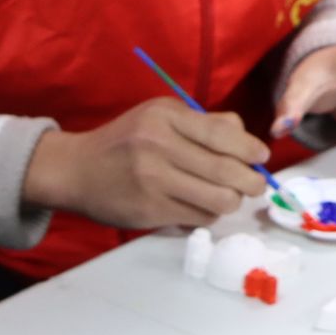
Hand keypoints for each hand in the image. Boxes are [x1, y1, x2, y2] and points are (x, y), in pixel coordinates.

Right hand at [22, 97, 270, 229]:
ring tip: (226, 198)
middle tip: (253, 185)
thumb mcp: (158, 117)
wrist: (74, 170)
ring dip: (231, 202)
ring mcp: (153, 181)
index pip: (223, 135)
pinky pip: (198, 217)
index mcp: (164, 117)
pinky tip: (198, 207)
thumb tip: (246, 138)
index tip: (260, 158)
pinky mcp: (149, 210)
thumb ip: (202, 123)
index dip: (251, 150)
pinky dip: (207, 215)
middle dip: (251, 182)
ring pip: (219, 199)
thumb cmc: (123, 142)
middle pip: (228, 171)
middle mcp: (158, 146)